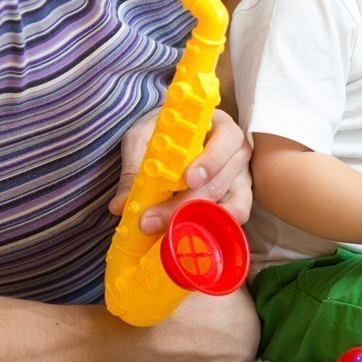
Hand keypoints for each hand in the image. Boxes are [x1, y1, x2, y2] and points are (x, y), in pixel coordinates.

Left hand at [109, 108, 253, 232]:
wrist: (169, 139)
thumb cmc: (162, 134)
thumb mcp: (143, 141)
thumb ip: (134, 170)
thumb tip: (121, 204)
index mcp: (219, 127)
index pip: (227, 139)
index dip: (211, 160)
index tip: (188, 179)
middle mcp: (236, 152)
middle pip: (221, 179)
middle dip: (187, 203)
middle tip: (153, 220)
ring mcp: (240, 178)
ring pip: (230, 203)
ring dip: (197, 219)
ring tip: (167, 230)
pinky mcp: (238, 200)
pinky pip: (235, 217)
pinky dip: (215, 227)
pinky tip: (189, 234)